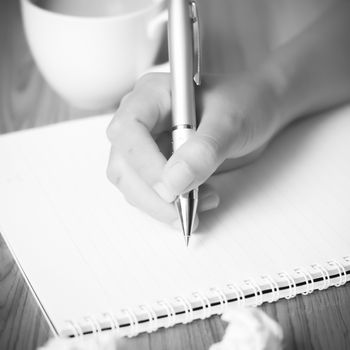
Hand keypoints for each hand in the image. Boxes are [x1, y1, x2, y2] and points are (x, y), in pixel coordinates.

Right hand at [106, 69, 283, 226]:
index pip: (128, 130)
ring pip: (133, 185)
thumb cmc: (244, 101)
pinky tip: (199, 199)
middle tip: (184, 210)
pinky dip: (170, 206)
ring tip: (203, 201)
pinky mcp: (159, 166)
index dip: (144, 163)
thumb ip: (203, 150)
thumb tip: (173, 182)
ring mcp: (149, 145)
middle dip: (151, 195)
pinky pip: (151, 193)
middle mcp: (144, 121)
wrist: (256, 110)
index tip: (172, 188)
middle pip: (123, 165)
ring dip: (162, 204)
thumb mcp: (230, 121)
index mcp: (153, 95)